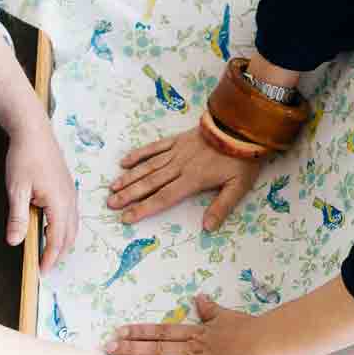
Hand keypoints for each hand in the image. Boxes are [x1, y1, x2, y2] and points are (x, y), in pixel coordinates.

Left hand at [5, 125, 78, 272]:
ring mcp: (72, 194)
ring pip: (72, 227)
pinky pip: (71, 216)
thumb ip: (17, 218)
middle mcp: (70, 201)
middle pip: (69, 237)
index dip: (49, 258)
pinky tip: (52, 230)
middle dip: (58, 254)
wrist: (34, 132)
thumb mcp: (16, 189)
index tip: (41, 272)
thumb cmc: (24, 158)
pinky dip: (64, 229)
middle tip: (44, 267)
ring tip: (47, 253)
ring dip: (62, 242)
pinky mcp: (68, 189)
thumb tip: (15, 242)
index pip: (57, 239)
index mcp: (59, 204)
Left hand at [106, 295, 266, 354]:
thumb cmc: (246, 328)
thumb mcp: (224, 316)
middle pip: (155, 349)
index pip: (160, 332)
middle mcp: (190, 349)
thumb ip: (210, 309)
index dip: (139, 332)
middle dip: (130, 350)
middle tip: (107, 350)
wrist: (263, 344)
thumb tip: (200, 297)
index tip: (119, 331)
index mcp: (194, 333)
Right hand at [107, 126, 263, 230]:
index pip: (163, 198)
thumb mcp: (238, 186)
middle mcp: (179, 166)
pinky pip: (155, 147)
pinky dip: (139, 154)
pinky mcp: (177, 139)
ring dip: (129, 177)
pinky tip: (125, 162)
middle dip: (129, 195)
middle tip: (110, 204)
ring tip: (113, 187)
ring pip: (148, 166)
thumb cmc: (242, 159)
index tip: (126, 217)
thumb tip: (207, 228)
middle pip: (150, 183)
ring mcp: (176, 151)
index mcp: (192, 180)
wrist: (242, 126)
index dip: (144, 208)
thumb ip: (222, 207)